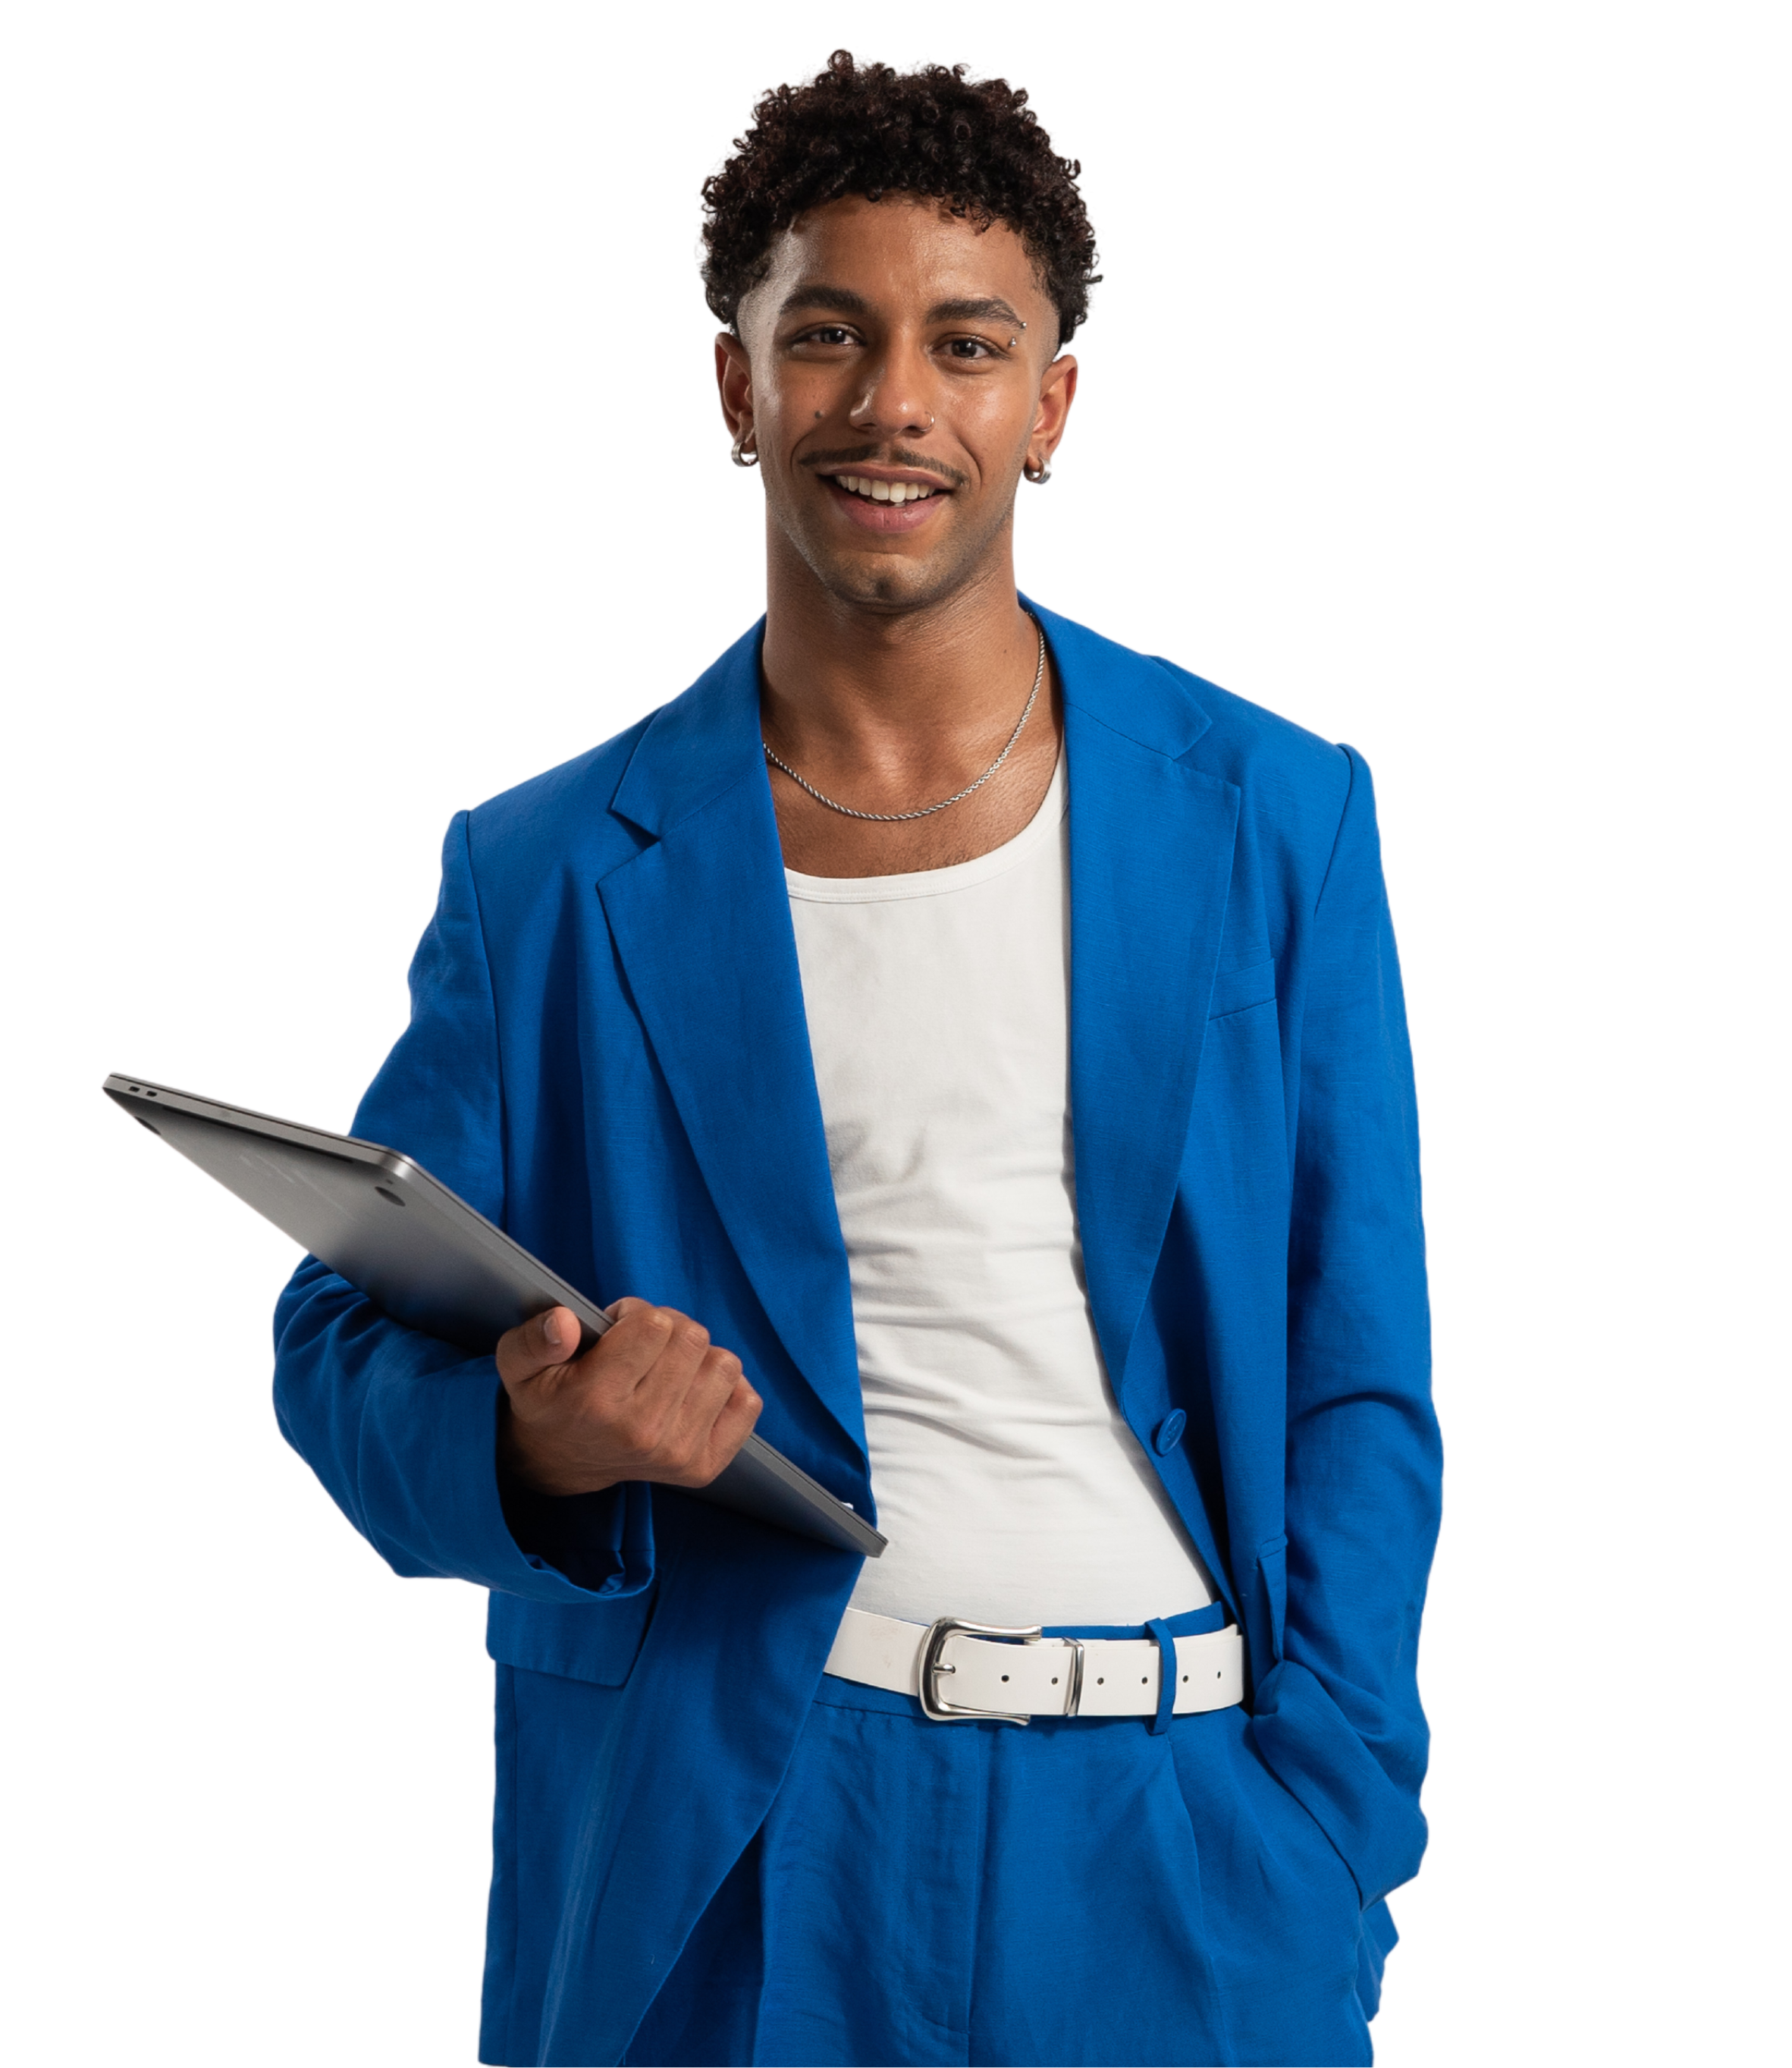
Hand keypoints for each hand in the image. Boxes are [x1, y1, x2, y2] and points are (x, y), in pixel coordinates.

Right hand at [495, 1298, 761, 1498]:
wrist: (561, 1461)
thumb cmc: (549, 1399)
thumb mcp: (518, 1365)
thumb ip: (533, 1337)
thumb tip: (564, 1322)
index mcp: (596, 1400)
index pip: (653, 1324)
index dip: (637, 1314)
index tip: (618, 1330)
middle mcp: (641, 1430)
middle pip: (693, 1339)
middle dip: (669, 1330)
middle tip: (642, 1347)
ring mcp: (676, 1452)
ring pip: (724, 1365)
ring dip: (698, 1357)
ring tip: (665, 1368)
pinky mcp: (702, 1466)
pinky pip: (747, 1403)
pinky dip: (726, 1388)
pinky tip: (692, 1391)